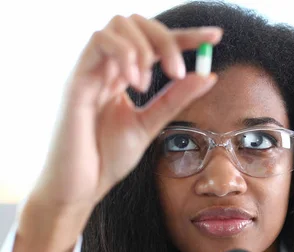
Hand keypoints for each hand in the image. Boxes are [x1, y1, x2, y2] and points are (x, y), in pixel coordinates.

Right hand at [32, 14, 221, 209]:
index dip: (187, 35)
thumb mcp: (151, 124)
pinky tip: (135, 83)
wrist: (81, 187)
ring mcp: (91, 70)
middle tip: (178, 71)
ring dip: (145, 47)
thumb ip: (176, 99)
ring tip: (148, 85)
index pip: (157, 42)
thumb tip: (209, 76)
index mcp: (124, 76)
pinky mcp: (77, 79)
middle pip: (138, 23)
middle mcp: (107, 67)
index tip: (216, 37)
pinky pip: (99, 41)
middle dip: (167, 39)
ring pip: (118, 24)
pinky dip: (124, 54)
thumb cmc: (107, 158)